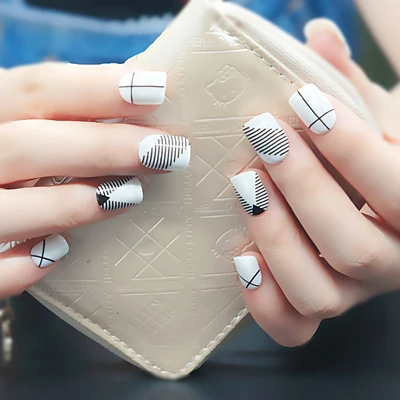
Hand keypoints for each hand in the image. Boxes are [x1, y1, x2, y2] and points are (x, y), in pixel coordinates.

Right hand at [0, 62, 189, 298]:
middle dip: (103, 147)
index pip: (36, 90)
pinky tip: (62, 254)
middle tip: (166, 149)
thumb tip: (143, 102)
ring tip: (134, 195)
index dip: (97, 89)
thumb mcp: (31, 125)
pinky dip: (21, 267)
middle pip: (28, 144)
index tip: (159, 90)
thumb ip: (68, 116)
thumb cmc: (18, 158)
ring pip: (6, 208)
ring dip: (70, 203)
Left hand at [230, 21, 399, 345]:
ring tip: (244, 187)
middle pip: (352, 244)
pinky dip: (263, 301)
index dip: (351, 146)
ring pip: (318, 292)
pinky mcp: (315, 305)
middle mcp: (391, 262)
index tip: (302, 100)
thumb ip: (348, 85)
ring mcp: (351, 292)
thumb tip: (318, 37)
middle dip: (302, 186)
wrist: (361, 203)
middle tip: (262, 136)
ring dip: (275, 238)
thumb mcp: (370, 120)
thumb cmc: (366, 158)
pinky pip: (292, 327)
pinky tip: (240, 258)